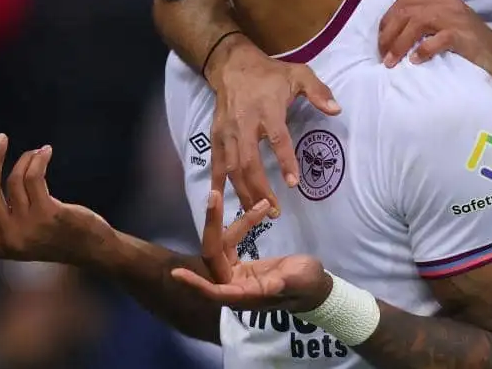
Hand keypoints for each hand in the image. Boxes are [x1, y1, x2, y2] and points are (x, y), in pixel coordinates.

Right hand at [0, 134, 112, 263]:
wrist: (89, 248)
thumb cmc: (50, 237)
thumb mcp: (17, 235)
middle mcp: (8, 238)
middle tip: (0, 138)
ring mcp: (28, 227)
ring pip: (15, 180)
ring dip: (26, 159)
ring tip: (37, 153)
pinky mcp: (48, 214)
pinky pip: (34, 177)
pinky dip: (37, 160)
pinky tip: (45, 152)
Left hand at [170, 189, 332, 312]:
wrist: (315, 286)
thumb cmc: (307, 286)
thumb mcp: (297, 283)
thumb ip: (281, 285)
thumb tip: (269, 286)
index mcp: (243, 295)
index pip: (213, 290)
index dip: (196, 284)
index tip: (177, 273)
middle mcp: (233, 285)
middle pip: (213, 256)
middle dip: (213, 225)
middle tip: (214, 195)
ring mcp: (234, 274)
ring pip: (222, 244)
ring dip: (237, 221)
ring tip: (262, 205)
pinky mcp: (239, 263)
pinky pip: (232, 240)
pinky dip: (243, 224)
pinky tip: (258, 211)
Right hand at [209, 37, 339, 218]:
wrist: (233, 66)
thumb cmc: (270, 74)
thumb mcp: (299, 74)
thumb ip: (318, 91)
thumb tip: (337, 110)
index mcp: (267, 109)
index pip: (277, 138)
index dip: (285, 161)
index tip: (293, 183)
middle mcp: (244, 123)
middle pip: (249, 161)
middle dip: (260, 188)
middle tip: (275, 211)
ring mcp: (227, 132)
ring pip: (232, 167)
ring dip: (243, 192)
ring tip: (257, 213)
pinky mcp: (215, 136)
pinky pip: (216, 163)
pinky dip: (217, 184)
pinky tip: (221, 202)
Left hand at [377, 0, 491, 83]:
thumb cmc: (468, 41)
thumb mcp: (445, 22)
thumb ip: (425, 18)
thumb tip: (393, 25)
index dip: (388, 18)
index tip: (380, 37)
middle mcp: (446, 4)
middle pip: (406, 10)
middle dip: (388, 32)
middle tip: (382, 53)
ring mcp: (455, 18)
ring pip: (417, 22)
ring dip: (399, 43)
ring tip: (391, 61)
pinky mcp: (462, 36)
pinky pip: (437, 40)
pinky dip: (422, 50)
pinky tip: (415, 61)